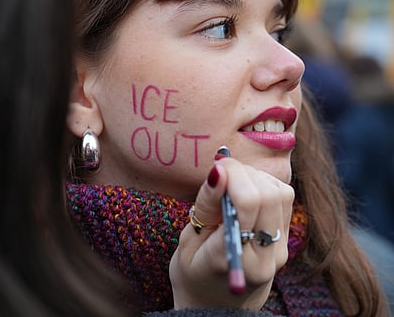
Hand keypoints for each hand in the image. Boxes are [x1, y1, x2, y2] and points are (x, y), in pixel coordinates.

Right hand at [169, 157, 293, 309]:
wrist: (217, 304)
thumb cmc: (193, 272)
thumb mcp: (186, 242)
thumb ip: (205, 207)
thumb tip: (219, 170)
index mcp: (233, 259)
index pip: (247, 203)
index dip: (232, 175)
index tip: (215, 169)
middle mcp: (265, 256)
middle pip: (268, 194)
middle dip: (243, 173)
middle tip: (220, 174)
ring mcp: (279, 249)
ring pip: (280, 192)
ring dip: (255, 178)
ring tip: (231, 185)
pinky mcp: (286, 241)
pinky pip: (284, 199)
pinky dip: (264, 185)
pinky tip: (244, 193)